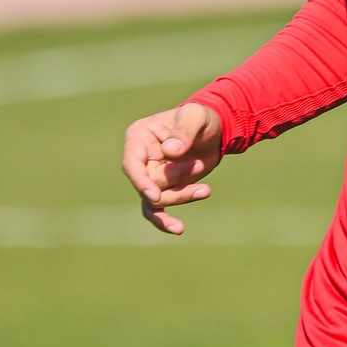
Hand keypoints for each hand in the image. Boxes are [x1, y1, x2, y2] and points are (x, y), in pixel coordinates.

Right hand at [122, 102, 223, 234]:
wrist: (215, 131)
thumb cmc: (200, 118)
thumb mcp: (196, 117)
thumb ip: (183, 131)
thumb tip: (168, 151)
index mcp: (139, 137)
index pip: (131, 163)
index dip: (140, 181)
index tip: (153, 195)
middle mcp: (140, 159)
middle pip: (146, 186)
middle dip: (174, 183)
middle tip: (197, 166)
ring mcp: (151, 176)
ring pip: (155, 201)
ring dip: (181, 197)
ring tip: (205, 190)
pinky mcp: (164, 189)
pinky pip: (159, 210)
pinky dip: (166, 221)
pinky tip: (178, 229)